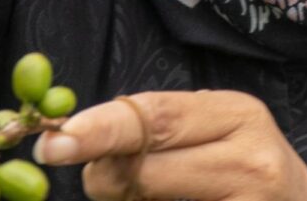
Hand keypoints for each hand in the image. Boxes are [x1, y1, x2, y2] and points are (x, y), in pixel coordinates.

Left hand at [33, 90, 306, 200]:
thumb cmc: (245, 170)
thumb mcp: (212, 135)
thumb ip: (156, 132)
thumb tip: (76, 143)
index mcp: (237, 114)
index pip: (153, 117)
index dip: (98, 129)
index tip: (54, 143)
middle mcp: (252, 159)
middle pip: (146, 167)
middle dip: (106, 176)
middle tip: (100, 180)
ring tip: (152, 196)